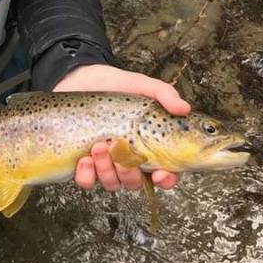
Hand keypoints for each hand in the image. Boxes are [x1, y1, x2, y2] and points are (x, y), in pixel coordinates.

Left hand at [52, 64, 189, 192]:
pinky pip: (87, 182)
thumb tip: (184, 108)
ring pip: (112, 183)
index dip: (166, 179)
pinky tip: (84, 159)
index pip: (165, 172)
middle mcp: (128, 158)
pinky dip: (87, 175)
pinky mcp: (82, 163)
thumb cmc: (113, 84)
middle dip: (129, 173)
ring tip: (98, 145)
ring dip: (106, 169)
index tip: (160, 174)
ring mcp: (105, 162)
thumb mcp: (140, 84)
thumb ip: (163, 94)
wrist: (77, 78)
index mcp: (148, 145)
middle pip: (136, 182)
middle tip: (119, 148)